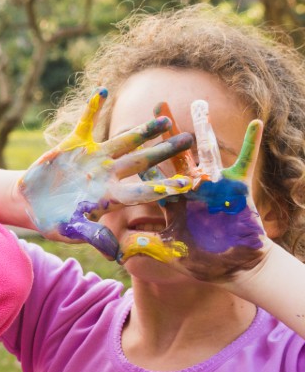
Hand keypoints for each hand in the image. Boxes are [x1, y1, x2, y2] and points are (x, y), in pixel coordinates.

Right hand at [18, 88, 194, 259]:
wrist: (31, 202)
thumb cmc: (53, 221)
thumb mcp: (70, 231)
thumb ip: (92, 237)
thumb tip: (115, 253)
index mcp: (109, 196)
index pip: (142, 191)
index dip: (164, 187)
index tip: (187, 183)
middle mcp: (107, 174)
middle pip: (142, 161)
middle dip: (165, 151)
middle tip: (189, 139)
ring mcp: (93, 157)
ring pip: (123, 140)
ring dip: (142, 129)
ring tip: (163, 118)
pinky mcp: (75, 144)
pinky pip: (87, 123)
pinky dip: (93, 108)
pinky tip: (103, 91)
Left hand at [119, 100, 269, 280]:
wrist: (235, 268)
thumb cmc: (201, 262)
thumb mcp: (169, 252)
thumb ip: (145, 246)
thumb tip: (116, 247)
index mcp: (170, 201)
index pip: (150, 177)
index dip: (138, 160)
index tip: (124, 140)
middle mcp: (189, 188)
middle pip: (174, 155)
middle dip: (166, 132)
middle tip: (157, 105)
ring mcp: (213, 186)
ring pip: (206, 152)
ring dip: (204, 129)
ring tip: (200, 103)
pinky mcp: (237, 188)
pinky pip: (245, 162)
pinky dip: (251, 144)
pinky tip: (255, 123)